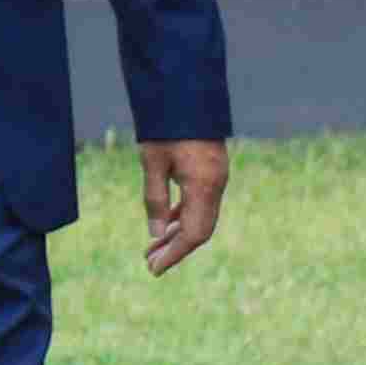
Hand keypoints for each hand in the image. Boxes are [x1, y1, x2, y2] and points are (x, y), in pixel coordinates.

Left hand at [141, 137, 227, 275]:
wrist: (187, 95)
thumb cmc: (166, 127)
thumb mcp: (152, 162)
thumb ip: (154, 198)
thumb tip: (155, 233)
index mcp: (205, 186)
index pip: (194, 233)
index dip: (175, 254)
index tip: (154, 269)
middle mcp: (216, 185)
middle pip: (200, 229)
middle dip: (175, 248)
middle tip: (149, 263)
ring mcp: (216, 178)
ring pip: (200, 217)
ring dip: (177, 234)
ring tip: (151, 249)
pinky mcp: (210, 171)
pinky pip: (199, 203)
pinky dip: (182, 216)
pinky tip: (165, 225)